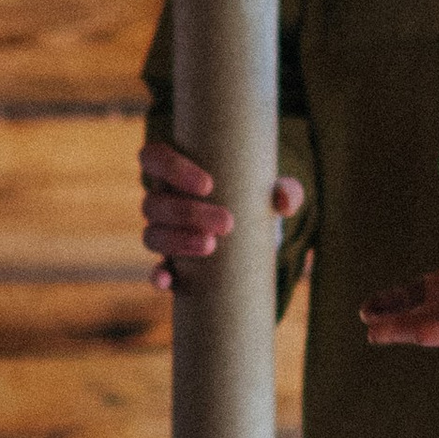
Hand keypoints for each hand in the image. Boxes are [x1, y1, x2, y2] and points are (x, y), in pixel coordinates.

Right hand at [139, 139, 305, 291]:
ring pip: (152, 234)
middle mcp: (161, 200)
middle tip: (227, 223)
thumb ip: (286, 190)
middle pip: (155, 202)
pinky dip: (157, 276)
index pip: (153, 157)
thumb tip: (284, 201)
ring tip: (211, 246)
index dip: (171, 168)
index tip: (208, 186)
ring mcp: (161, 233)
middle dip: (189, 213)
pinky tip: (167, 281)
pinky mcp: (170, 264)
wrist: (255, 237)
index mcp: (175, 172)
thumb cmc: (256, 200)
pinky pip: (153, 270)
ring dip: (177, 241)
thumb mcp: (274, 190)